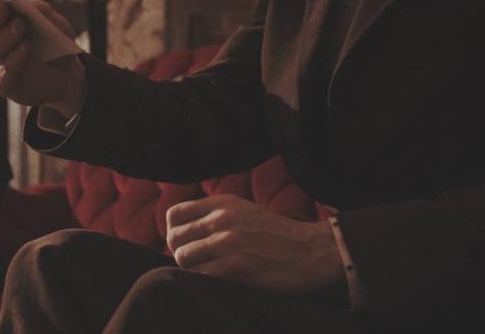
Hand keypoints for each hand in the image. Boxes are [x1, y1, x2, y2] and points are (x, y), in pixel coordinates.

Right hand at [0, 0, 85, 113]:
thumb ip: (36, 8)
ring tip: (21, 26)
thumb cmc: (50, 40)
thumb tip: (21, 4)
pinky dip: (14, 58)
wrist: (64, 72)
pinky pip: (2, 72)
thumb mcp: (49, 18)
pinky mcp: (0, 84)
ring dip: (4, 36)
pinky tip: (26, 47)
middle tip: (3, 9)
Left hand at [165, 194, 344, 295]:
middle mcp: (222, 218)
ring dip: (192, 269)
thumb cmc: (276, 235)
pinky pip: (201, 275)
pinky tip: (220, 279)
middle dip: (179, 252)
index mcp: (223, 203)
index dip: (173, 232)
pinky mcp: (236, 266)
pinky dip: (204, 280)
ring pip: (184, 257)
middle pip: (175, 237)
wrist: (310, 252)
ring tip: (209, 271)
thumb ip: (215, 215)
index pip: (174, 214)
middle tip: (195, 262)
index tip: (185, 243)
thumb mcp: (244, 211)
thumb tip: (181, 231)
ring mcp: (228, 242)